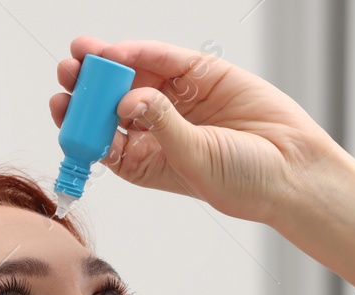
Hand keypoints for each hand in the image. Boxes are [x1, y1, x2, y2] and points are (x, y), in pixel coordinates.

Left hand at [50, 36, 343, 226]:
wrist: (294, 170)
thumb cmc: (245, 183)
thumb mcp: (194, 161)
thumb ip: (162, 126)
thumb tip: (129, 99)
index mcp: (147, 160)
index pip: (102, 137)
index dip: (78, 121)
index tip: (60, 105)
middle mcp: (158, 128)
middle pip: (110, 102)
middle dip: (87, 87)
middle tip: (68, 72)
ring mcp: (179, 99)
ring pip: (133, 76)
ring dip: (107, 64)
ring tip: (84, 54)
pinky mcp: (202, 75)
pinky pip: (165, 59)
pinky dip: (142, 53)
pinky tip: (120, 52)